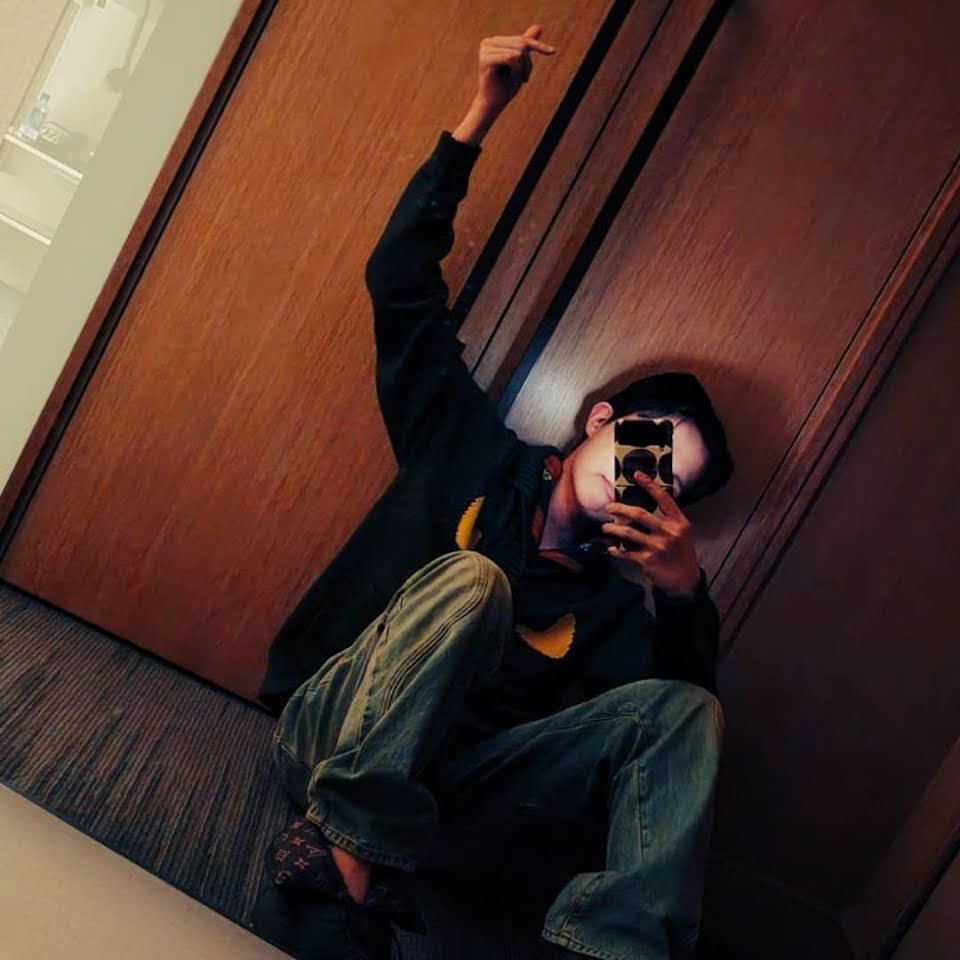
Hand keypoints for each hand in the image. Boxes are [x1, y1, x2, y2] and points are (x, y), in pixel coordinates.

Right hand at [476, 25, 556, 113]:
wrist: (492, 105)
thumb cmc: (505, 87)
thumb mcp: (521, 64)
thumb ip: (526, 45)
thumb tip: (539, 26)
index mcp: (495, 41)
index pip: (523, 40)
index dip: (538, 46)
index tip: (553, 52)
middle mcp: (488, 42)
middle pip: (521, 44)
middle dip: (527, 64)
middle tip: (524, 79)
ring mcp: (485, 49)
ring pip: (518, 52)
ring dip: (522, 69)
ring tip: (516, 80)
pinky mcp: (484, 58)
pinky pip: (511, 58)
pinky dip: (516, 70)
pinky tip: (512, 78)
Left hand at [602, 472, 701, 598]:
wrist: (686, 581)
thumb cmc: (682, 554)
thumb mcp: (682, 534)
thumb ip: (669, 521)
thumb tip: (644, 509)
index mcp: (679, 522)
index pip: (664, 498)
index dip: (649, 485)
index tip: (637, 475)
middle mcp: (669, 532)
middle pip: (640, 514)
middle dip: (620, 509)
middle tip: (609, 507)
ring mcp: (658, 546)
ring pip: (628, 532)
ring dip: (613, 529)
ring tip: (605, 528)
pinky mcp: (648, 560)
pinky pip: (626, 552)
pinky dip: (617, 551)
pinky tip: (612, 549)